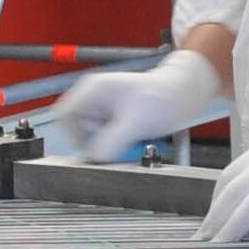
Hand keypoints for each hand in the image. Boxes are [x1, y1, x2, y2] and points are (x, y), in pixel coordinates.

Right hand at [44, 48, 226, 163]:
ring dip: (108, 147)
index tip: (89, 149)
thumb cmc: (164, 97)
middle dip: (94, 144)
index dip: (72, 135)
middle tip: (115, 148)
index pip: (64, 115)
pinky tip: (134, 143)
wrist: (184, 95)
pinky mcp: (114, 121)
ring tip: (131, 143)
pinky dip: (117, 147)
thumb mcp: (135, 122)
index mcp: (93, 90)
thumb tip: (93, 158)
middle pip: (77, 130)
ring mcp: (104, 110)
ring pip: (91, 138)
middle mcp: (94, 99)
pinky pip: (105, 140)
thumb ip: (112, 141)